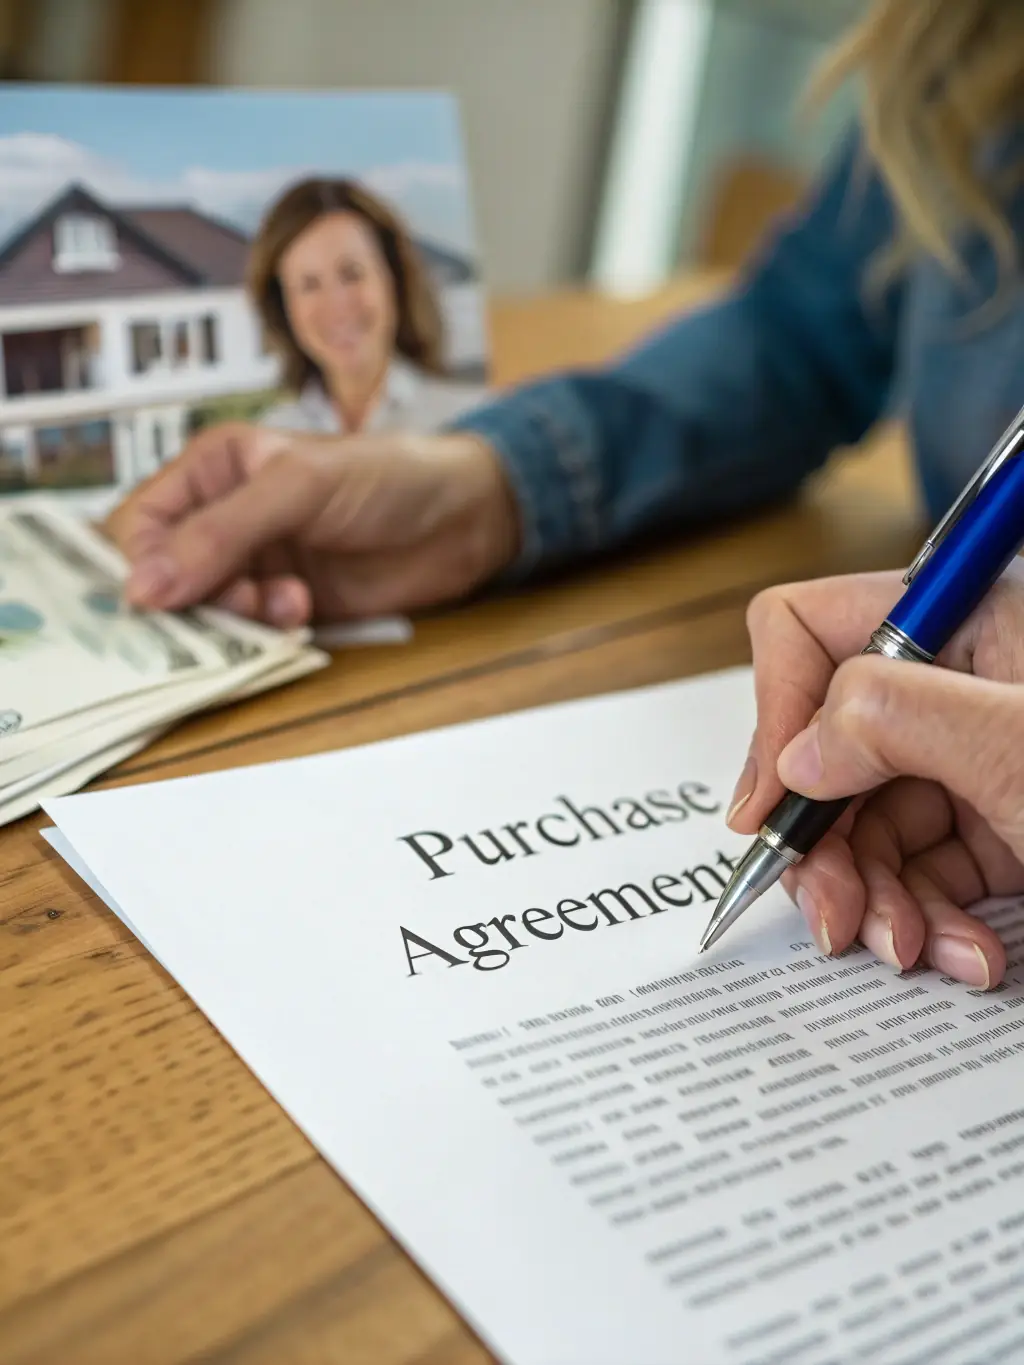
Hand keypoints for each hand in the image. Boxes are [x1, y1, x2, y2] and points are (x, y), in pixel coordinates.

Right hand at [103, 422, 520, 626]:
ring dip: (235, 616)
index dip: (141, 562)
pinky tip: (303, 612)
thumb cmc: (387, 476)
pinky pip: (250, 632)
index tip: (157, 599)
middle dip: (191, 597)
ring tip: (283, 603)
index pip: (141, 521)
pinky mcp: (288, 604)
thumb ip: (221, 534)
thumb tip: (144, 587)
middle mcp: (226, 518)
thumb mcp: (298, 488)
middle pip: (167, 575)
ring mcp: (257, 564)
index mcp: (213, 469)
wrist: (463, 519)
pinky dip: (267, 631)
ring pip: (206, 610)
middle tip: (235, 603)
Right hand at [728, 566, 1023, 987]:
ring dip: (875, 898)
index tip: (772, 805)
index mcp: (961, 622)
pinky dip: (926, 919)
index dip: (776, 713)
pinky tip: (964, 954)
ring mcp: (969, 760)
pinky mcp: (993, 826)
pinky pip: (920, 870)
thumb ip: (894, 719)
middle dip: (823, 840)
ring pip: (863, 823)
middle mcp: (953, 684)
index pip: (808, 631)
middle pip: (824, 747)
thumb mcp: (1016, 745)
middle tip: (832, 913)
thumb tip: (793, 759)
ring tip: (908, 950)